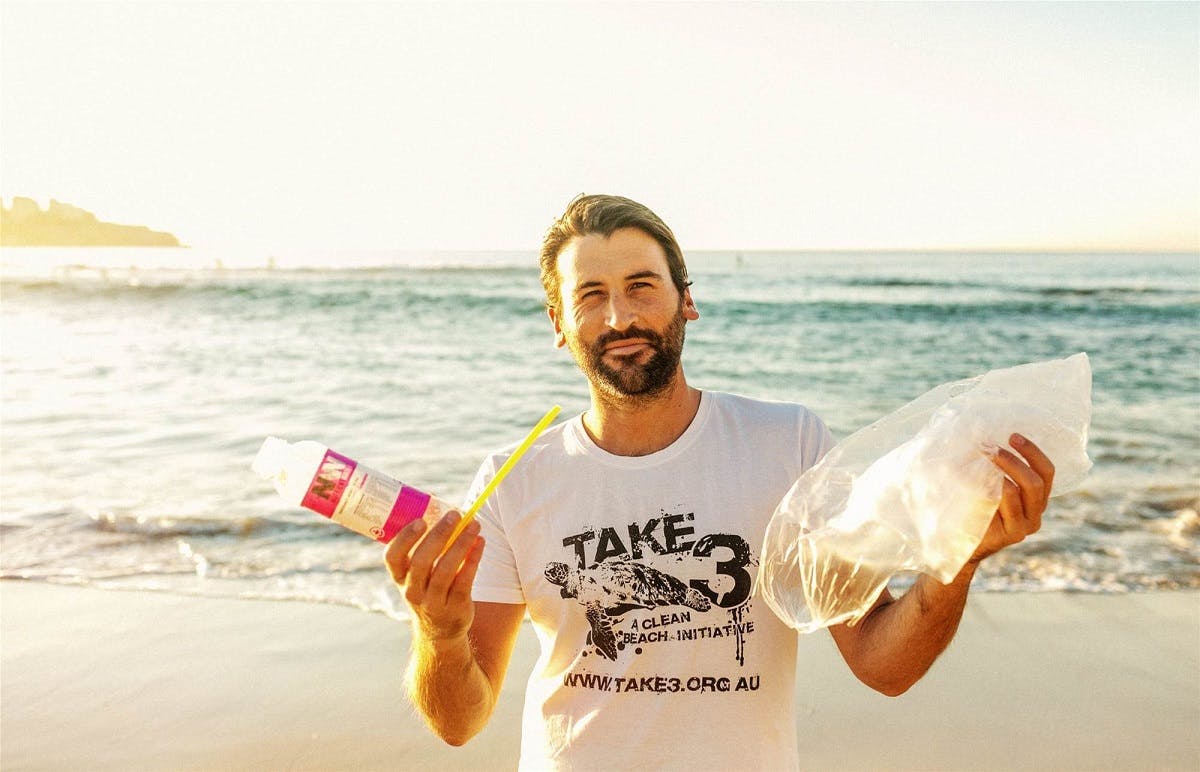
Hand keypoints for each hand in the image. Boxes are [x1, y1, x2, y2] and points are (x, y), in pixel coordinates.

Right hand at [385, 511, 483, 640]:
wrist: (439, 631)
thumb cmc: (428, 588)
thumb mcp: (417, 574)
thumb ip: (424, 546)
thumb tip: (440, 505)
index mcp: (400, 577)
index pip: (393, 557)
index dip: (405, 538)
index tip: (420, 520)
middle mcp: (413, 591)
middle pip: (422, 561)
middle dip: (439, 535)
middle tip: (455, 515)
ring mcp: (433, 602)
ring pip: (446, 570)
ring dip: (461, 544)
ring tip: (474, 524)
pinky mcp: (455, 607)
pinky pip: (465, 580)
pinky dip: (473, 559)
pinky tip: (481, 543)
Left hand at [970, 433, 1054, 564]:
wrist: (958, 545)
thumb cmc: (969, 509)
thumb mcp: (985, 485)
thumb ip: (994, 469)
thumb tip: (985, 437)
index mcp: (1034, 499)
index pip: (1046, 472)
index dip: (1033, 452)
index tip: (1013, 436)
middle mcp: (1035, 512)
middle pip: (1037, 480)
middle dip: (1016, 459)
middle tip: (992, 447)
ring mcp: (1027, 525)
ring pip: (1026, 490)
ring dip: (1006, 468)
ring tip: (985, 457)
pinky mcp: (1014, 534)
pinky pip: (1009, 503)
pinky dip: (997, 486)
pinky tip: (980, 478)